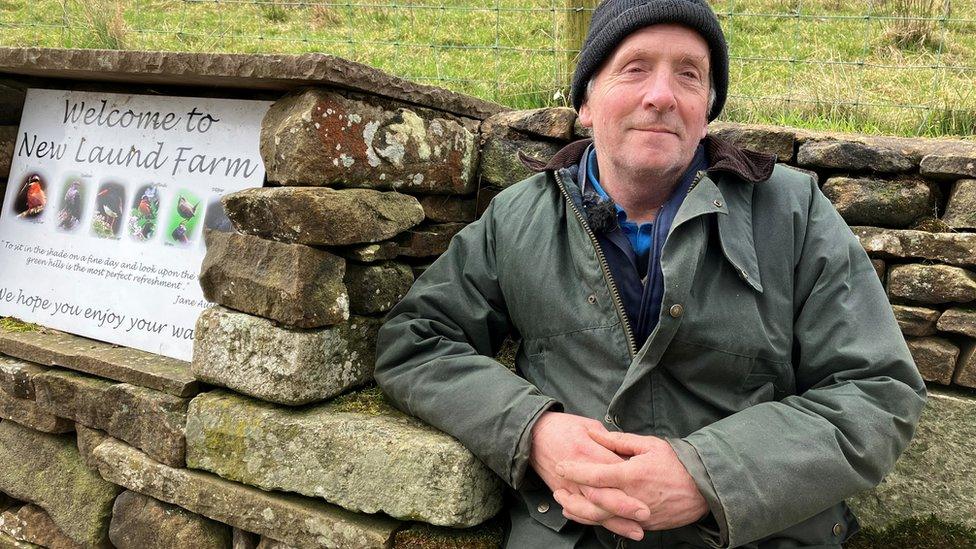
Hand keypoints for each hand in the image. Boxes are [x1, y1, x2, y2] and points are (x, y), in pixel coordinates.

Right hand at [529, 412, 649, 538]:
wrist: (533, 435)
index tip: (651, 486)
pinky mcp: (563, 493)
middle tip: (646, 514)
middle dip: (625, 506)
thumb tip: (627, 453)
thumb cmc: (562, 427)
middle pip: (603, 494)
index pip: (612, 468)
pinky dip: (596, 522)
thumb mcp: (588, 424)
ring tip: (636, 530)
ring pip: (593, 509)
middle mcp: (578, 472)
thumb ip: (609, 439)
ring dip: (615, 522)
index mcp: (587, 450)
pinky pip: (581, 512)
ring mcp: (569, 485)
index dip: (631, 479)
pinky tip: (612, 528)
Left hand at [554, 429, 708, 531]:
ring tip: (566, 504)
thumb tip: (594, 433)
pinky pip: (615, 525)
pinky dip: (598, 520)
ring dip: (580, 512)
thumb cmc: (676, 462)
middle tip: (557, 488)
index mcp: (631, 475)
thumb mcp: (649, 444)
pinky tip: (587, 514)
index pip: (595, 474)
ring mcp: (637, 515)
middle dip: (571, 496)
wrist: (703, 489)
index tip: (560, 465)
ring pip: (601, 519)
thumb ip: (618, 441)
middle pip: (592, 503)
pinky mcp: (643, 525)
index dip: (574, 470)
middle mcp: (631, 498)